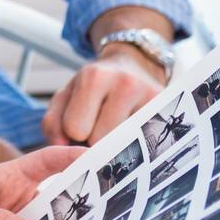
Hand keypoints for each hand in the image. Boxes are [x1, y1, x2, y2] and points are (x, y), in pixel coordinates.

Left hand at [41, 46, 164, 146]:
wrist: (133, 66)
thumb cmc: (93, 88)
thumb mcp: (65, 97)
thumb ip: (53, 124)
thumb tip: (64, 153)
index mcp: (94, 77)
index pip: (75, 129)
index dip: (74, 132)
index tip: (82, 123)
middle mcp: (125, 83)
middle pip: (101, 140)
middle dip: (95, 141)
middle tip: (100, 126)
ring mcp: (150, 97)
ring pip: (124, 146)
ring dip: (116, 145)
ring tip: (116, 127)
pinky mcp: (167, 111)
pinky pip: (146, 146)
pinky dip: (136, 146)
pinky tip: (133, 134)